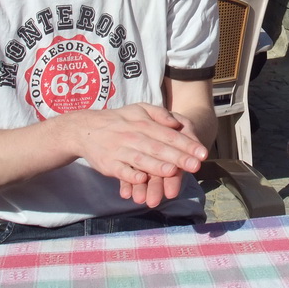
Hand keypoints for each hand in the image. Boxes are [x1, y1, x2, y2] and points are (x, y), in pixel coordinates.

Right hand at [70, 104, 208, 194]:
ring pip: (141, 159)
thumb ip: (159, 114)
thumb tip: (176, 123)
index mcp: (143, 123)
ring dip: (157, 166)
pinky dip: (130, 175)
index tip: (203, 153)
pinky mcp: (109, 165)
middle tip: (196, 166)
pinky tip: (142, 178)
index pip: (169, 135)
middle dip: (178, 157)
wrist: (86, 129)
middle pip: (159, 148)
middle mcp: (133, 136)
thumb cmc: (119, 120)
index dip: (187, 144)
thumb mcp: (139, 109)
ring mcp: (120, 151)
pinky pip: (121, 170)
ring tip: (173, 171)